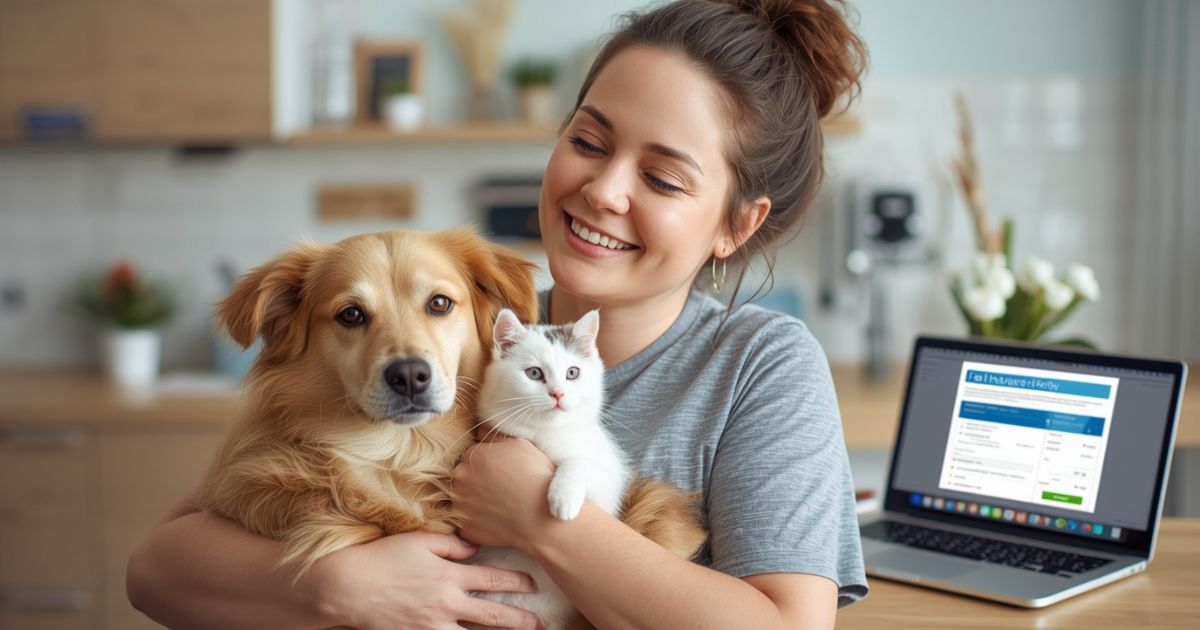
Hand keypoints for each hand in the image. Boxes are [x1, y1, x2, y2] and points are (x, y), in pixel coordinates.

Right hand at [310, 530, 542, 629]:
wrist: (348, 586)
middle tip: (541, 625)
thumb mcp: (419, 540)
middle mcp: (447, 603)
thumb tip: (475, 548)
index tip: (534, 584)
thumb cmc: (383, 557)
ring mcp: (433, 625)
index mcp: (450, 576)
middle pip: (493, 615)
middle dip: (521, 621)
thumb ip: (452, 544)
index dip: (517, 583)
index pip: (493, 580)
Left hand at [452, 437, 555, 549]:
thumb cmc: (535, 477)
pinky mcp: (465, 528)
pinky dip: (478, 523)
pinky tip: (497, 521)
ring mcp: (460, 505)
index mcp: (472, 455)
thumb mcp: (520, 444)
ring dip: (475, 502)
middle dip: (477, 482)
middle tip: (500, 490)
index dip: (486, 465)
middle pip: (463, 478)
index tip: (500, 473)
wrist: (542, 515)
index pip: (471, 457)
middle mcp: (460, 479)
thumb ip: (495, 436)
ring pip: (463, 501)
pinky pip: (467, 524)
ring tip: (499, 506)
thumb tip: (481, 431)